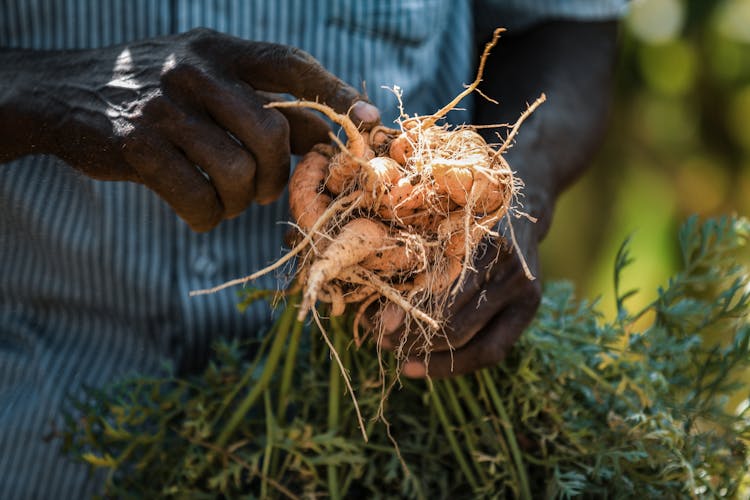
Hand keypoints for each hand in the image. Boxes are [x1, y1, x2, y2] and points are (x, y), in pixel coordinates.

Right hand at [0, 29, 378, 230]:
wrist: (66, 96)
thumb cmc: (156, 96)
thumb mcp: (208, 82)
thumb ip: (263, 103)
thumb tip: (329, 133)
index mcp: (221, 49)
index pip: (291, 66)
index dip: (335, 94)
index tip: (371, 121)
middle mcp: (195, 70)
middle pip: (271, 133)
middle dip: (277, 175)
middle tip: (265, 191)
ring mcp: (164, 107)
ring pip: (236, 171)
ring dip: (240, 200)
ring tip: (227, 199)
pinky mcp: (137, 146)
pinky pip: (197, 198)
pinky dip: (207, 217)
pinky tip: (200, 212)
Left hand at [377, 20, 618, 376]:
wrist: (525, 181)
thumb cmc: (463, 184)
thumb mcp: (434, 185)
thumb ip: (400, 211)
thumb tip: (337, 240)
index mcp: (482, 231)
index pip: (445, 286)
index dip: (411, 311)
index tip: (375, 325)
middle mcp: (509, 262)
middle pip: (457, 317)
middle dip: (414, 336)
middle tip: (379, 341)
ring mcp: (524, 285)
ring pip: (474, 339)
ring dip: (432, 355)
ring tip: (397, 358)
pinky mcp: (530, 303)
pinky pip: (495, 349)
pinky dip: (458, 366)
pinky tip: (422, 369)